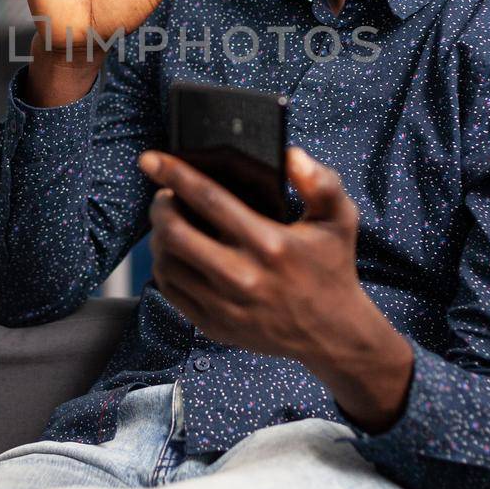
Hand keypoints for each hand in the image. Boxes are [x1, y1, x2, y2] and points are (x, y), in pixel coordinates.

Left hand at [139, 147, 414, 432]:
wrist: (333, 333)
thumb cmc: (332, 266)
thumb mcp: (339, 219)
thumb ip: (320, 182)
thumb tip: (289, 155)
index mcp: (270, 244)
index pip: (210, 200)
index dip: (175, 174)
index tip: (151, 159)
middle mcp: (243, 277)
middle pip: (176, 233)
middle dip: (160, 207)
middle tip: (164, 195)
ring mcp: (226, 306)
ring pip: (167, 264)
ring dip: (159, 237)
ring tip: (169, 222)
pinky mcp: (215, 326)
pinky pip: (171, 292)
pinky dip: (164, 266)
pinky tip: (174, 253)